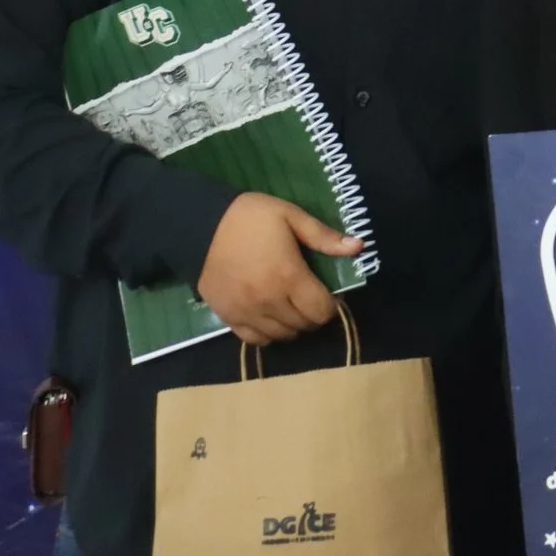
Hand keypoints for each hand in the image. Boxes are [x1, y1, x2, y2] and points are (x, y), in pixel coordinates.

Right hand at [195, 191, 362, 346]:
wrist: (197, 226)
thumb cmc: (249, 218)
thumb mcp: (291, 216)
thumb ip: (324, 236)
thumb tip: (358, 247)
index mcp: (289, 276)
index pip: (322, 310)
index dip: (331, 305)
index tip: (330, 293)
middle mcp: (269, 301)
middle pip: (304, 325)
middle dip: (314, 314)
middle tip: (311, 298)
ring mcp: (246, 312)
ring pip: (282, 335)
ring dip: (293, 325)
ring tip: (292, 307)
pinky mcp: (226, 317)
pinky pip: (254, 339)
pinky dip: (268, 334)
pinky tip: (270, 317)